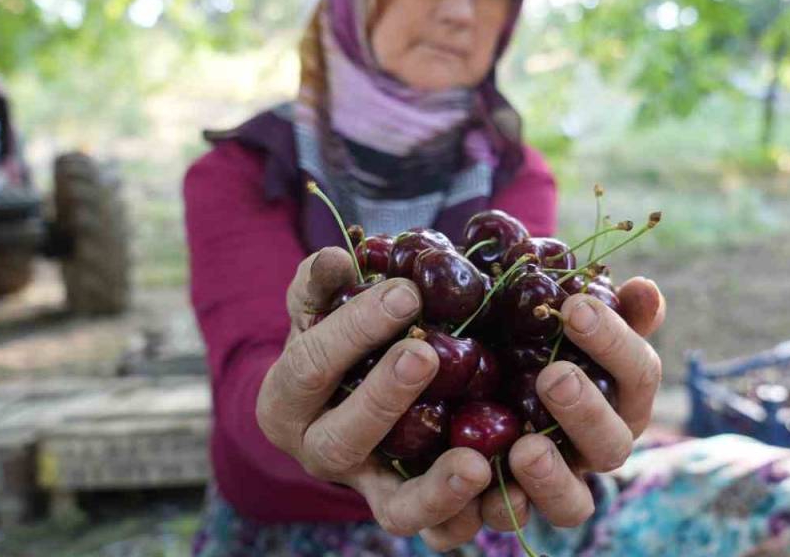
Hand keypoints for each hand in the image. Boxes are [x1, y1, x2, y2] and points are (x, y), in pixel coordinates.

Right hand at [256, 247, 494, 550]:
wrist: (351, 386)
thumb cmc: (340, 337)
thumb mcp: (323, 307)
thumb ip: (323, 284)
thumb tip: (336, 259)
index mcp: (286, 402)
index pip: (310, 367)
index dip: (353, 330)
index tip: (406, 292)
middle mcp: (319, 454)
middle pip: (343, 440)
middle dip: (384, 397)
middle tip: (426, 355)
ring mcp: (368, 489)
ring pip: (394, 507)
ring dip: (435, 488)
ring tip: (476, 462)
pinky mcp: (413, 510)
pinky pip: (438, 529)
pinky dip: (467, 513)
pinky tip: (503, 482)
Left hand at [479, 277, 666, 530]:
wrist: (466, 389)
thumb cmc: (527, 342)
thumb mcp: (558, 319)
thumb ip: (600, 306)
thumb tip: (644, 288)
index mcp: (618, 398)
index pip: (637, 373)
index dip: (614, 342)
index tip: (575, 307)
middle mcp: (594, 448)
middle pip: (612, 444)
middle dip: (586, 411)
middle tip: (553, 376)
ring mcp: (556, 486)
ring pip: (572, 504)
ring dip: (552, 478)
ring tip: (525, 449)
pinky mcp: (507, 509)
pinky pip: (509, 523)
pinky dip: (495, 509)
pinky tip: (473, 479)